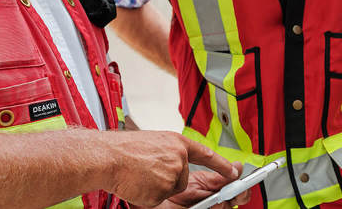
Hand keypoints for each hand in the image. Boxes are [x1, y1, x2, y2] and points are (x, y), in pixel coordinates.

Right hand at [105, 131, 238, 206]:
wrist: (107, 157)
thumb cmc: (124, 149)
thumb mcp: (153, 142)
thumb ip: (169, 152)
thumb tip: (178, 164)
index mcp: (176, 142)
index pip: (206, 155)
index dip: (222, 165)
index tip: (234, 172)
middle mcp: (179, 158)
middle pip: (184, 178)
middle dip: (171, 179)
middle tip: (150, 172)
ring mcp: (173, 175)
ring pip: (172, 189)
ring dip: (157, 186)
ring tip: (139, 174)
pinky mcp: (164, 191)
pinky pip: (161, 198)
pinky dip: (149, 194)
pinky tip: (138, 182)